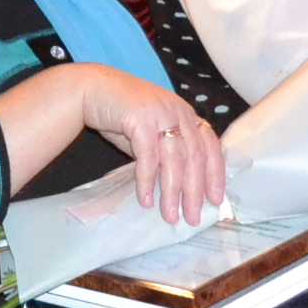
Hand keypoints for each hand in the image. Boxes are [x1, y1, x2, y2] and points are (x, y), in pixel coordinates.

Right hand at [69, 67, 228, 223]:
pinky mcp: (140, 118)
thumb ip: (166, 153)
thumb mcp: (152, 133)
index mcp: (186, 114)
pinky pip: (148, 156)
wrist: (92, 90)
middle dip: (194, 191)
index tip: (215, 200)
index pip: (210, 146)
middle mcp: (178, 111)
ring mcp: (161, 113)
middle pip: (195, 157)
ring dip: (172, 192)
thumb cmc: (121, 114)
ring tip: (170, 215)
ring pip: (175, 159)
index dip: (215, 174)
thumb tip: (180, 187)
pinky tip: (145, 199)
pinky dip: (147, 180)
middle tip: (193, 218)